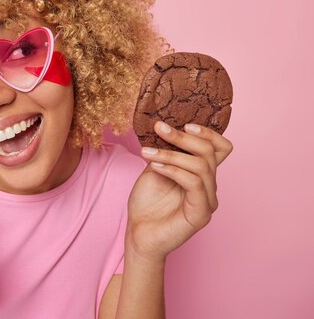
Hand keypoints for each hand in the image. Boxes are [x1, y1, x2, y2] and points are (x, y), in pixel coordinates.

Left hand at [126, 121, 232, 261]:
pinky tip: (155, 166)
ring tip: (147, 152)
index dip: (208, 133)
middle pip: (210, 153)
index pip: (220, 148)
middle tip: (159, 128)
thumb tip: (167, 127)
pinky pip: (194, 184)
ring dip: (172, 154)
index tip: (184, 124)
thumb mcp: (155, 169)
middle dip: (183, 138)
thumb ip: (166, 152)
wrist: (138, 233)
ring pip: (201, 166)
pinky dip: (173, 170)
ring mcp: (208, 201)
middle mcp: (210, 186)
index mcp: (202, 174)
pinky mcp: (201, 214)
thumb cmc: (146, 204)